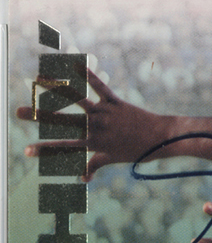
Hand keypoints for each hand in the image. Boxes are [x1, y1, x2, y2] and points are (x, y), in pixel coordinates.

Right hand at [16, 68, 168, 180]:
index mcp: (94, 144)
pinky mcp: (115, 102)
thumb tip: (82, 178)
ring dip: (56, 89)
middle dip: (39, 116)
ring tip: (38, 80)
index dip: (45, 151)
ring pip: (77, 100)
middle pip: (63, 122)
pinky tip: (74, 64)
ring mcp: (105, 113)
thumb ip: (95, 165)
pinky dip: (88, 76)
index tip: (27, 152)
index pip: (64, 148)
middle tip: (18, 112)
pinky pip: (99, 88)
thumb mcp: (114, 160)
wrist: (161, 139)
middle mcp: (97, 128)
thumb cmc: (137, 151)